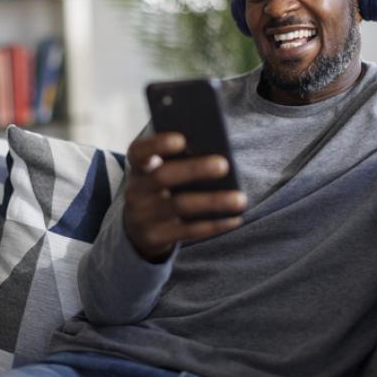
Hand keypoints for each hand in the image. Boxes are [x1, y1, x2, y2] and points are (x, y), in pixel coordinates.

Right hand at [123, 132, 246, 261]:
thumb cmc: (161, 186)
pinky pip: (188, 231)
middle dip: (194, 170)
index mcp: (137, 166)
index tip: (182, 139)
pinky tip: (235, 218)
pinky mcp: (155, 237)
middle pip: (163, 177)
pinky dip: (214, 224)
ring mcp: (142, 216)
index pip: (139, 151)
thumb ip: (178, 158)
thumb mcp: (159, 169)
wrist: (138, 227)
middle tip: (224, 165)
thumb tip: (215, 151)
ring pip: (180, 206)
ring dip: (212, 201)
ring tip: (240, 198)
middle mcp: (135, 190)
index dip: (158, 144)